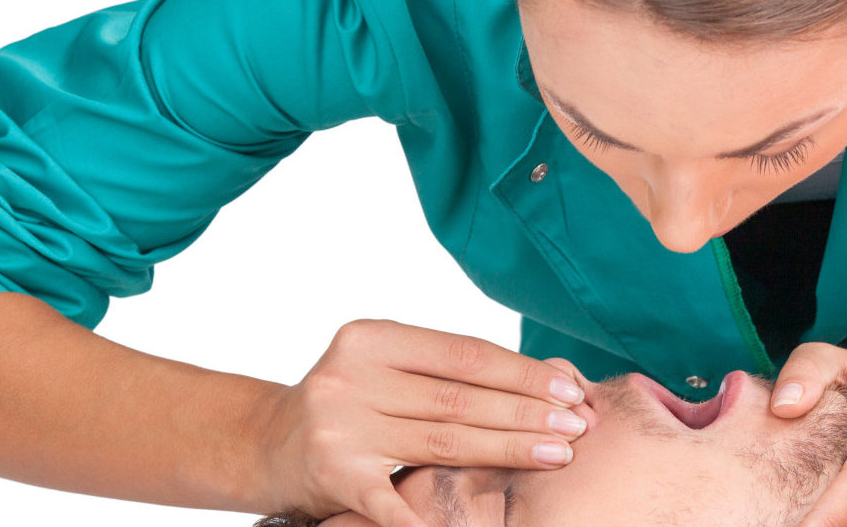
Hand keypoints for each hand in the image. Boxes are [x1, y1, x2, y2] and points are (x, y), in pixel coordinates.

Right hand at [254, 320, 591, 525]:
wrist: (268, 444)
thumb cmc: (352, 402)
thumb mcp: (388, 368)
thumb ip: (448, 370)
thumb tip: (545, 377)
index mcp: (370, 339)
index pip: (464, 355)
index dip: (521, 373)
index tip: (568, 389)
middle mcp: (350, 377)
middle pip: (459, 399)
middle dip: (526, 413)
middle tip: (578, 426)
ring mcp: (340, 428)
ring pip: (442, 441)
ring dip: (508, 449)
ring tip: (556, 453)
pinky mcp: (335, 476)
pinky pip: (392, 500)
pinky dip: (427, 515)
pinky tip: (465, 523)